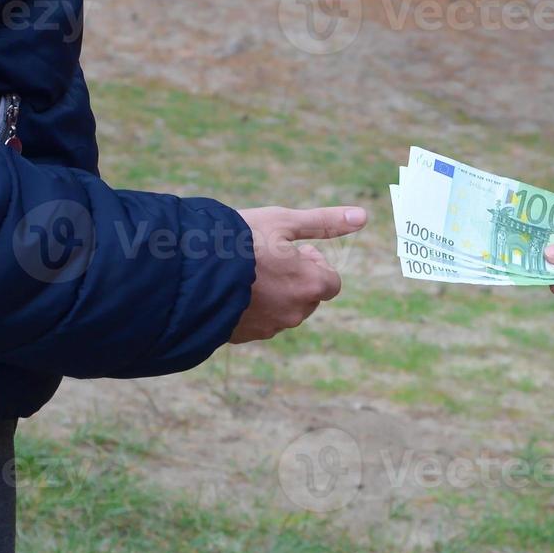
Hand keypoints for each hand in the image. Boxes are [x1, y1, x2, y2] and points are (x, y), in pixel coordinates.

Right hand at [231, 206, 367, 342]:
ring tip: (248, 271)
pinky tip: (232, 286)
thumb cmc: (240, 239)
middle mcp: (295, 312)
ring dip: (274, 292)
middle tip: (269, 257)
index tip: (292, 249)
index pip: (330, 281)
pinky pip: (258, 321)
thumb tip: (363, 216)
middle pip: (308, 296)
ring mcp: (269, 328)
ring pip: (283, 309)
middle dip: (296, 278)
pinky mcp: (244, 336)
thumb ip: (325, 222)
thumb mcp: (284, 221)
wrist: (190, 270)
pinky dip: (252, 306)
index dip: (314, 263)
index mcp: (311, 285)